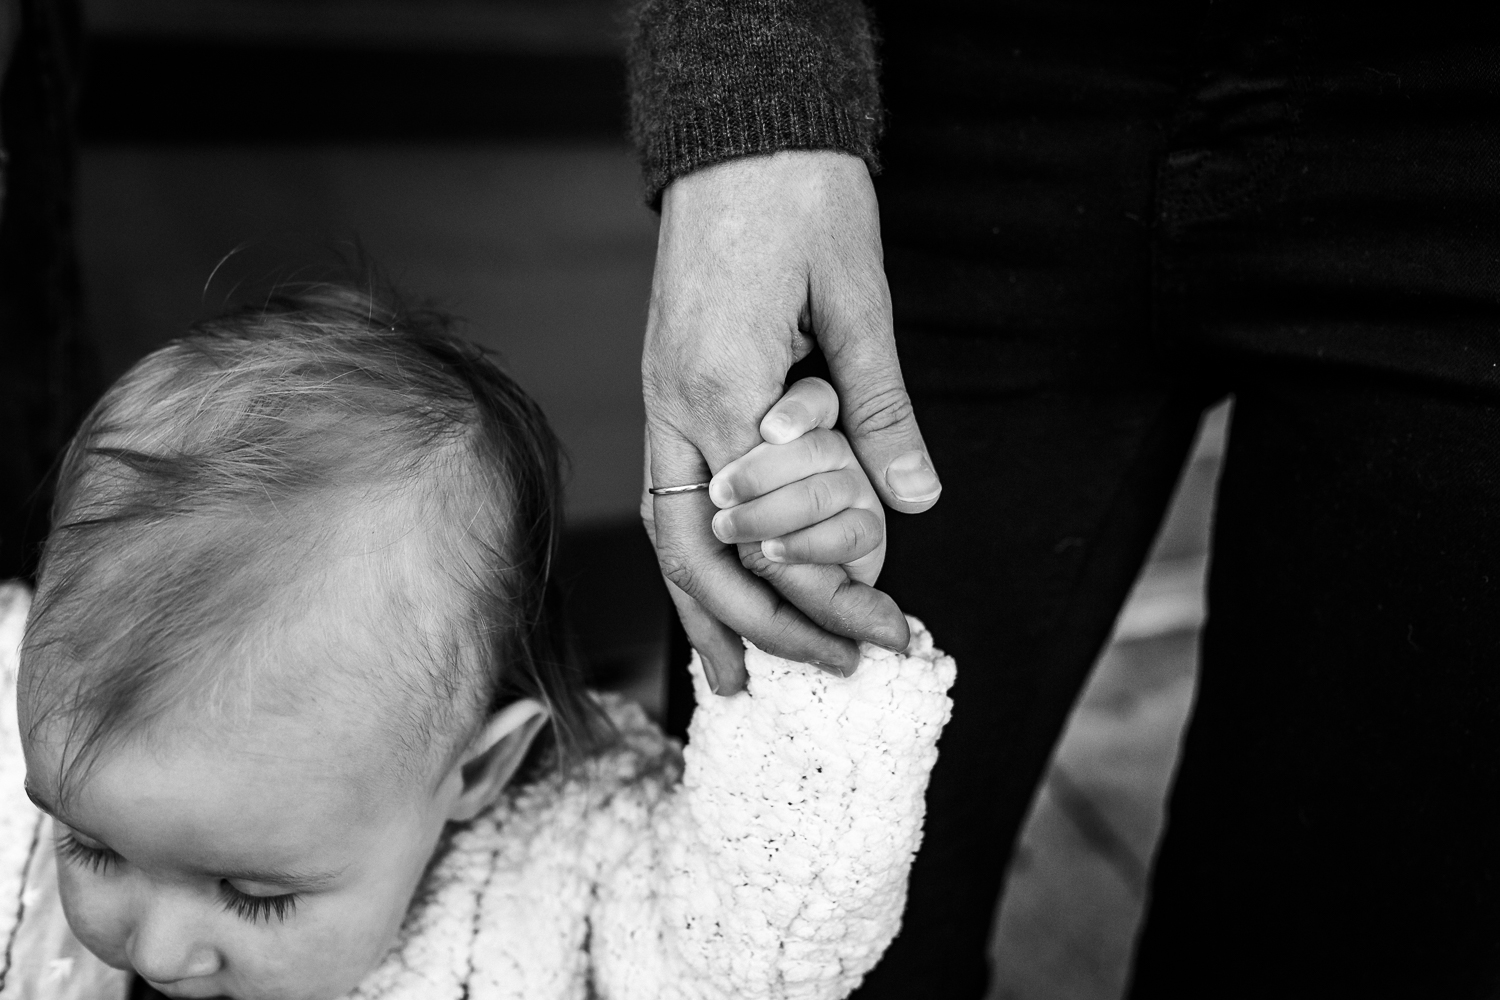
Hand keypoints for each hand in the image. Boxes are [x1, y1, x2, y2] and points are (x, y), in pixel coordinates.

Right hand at [642, 151, 940, 694]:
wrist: (740, 128)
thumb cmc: (801, 198)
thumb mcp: (858, 299)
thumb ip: (880, 409)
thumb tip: (914, 505)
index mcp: (722, 386)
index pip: (767, 529)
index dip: (825, 592)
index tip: (885, 629)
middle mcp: (675, 404)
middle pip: (700, 553)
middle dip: (765, 625)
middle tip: (829, 671)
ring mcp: (661, 397)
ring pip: (670, 533)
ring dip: (706, 611)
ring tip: (733, 679)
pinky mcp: (669, 385)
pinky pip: (671, 495)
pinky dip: (694, 556)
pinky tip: (714, 588)